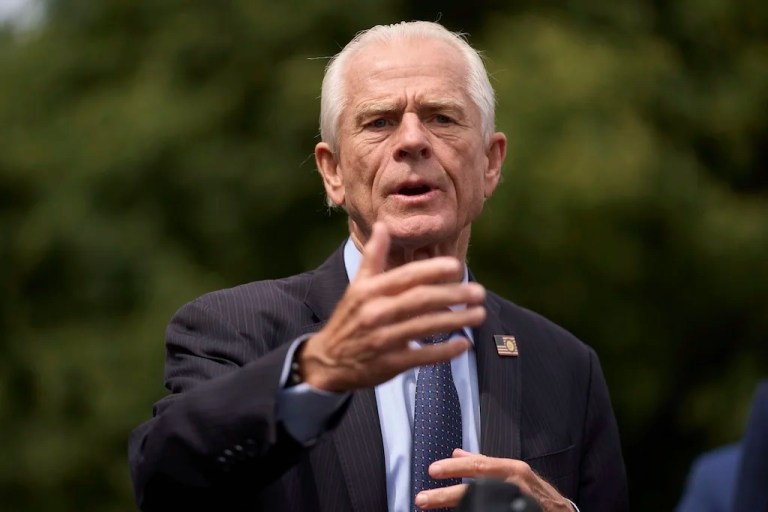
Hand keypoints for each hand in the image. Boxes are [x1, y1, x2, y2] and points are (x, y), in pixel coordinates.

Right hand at [299, 222, 485, 391]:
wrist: (327, 360)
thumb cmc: (349, 319)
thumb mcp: (357, 286)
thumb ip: (373, 257)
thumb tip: (382, 226)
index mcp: (370, 291)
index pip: (405, 276)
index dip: (432, 270)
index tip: (456, 266)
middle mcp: (376, 313)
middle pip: (420, 300)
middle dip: (452, 295)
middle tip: (478, 292)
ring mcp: (383, 339)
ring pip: (424, 327)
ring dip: (455, 320)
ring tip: (479, 314)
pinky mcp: (389, 363)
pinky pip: (422, 356)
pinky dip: (444, 351)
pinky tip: (463, 343)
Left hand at [415, 449, 571, 511]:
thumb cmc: (533, 490)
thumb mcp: (511, 472)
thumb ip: (484, 463)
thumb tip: (457, 453)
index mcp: (512, 470)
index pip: (479, 465)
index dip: (454, 468)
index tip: (432, 470)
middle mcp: (516, 485)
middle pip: (476, 489)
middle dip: (446, 496)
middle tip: (423, 499)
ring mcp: (519, 503)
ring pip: (483, 506)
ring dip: (457, 509)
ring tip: (433, 510)